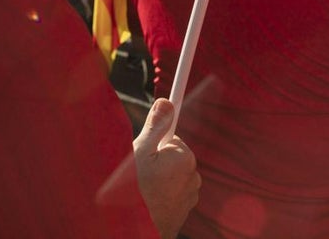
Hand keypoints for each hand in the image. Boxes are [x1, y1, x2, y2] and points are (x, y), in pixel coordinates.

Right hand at [133, 99, 199, 237]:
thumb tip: (166, 103)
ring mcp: (190, 195)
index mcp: (183, 157)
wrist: (137, 229)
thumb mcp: (139, 152)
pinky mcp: (185, 210)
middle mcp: (193, 176)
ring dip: (160, 176)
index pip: (173, 137)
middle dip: (157, 158)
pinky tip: (149, 198)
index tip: (177, 103)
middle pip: (172, 155)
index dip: (162, 133)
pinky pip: (174, 192)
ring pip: (173, 175)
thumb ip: (155, 127)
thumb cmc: (136, 191)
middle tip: (138, 167)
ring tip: (141, 186)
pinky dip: (163, 192)